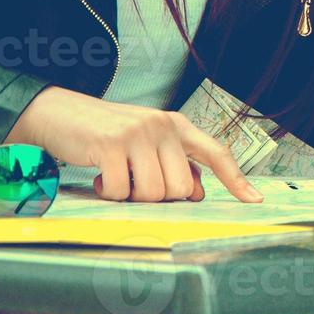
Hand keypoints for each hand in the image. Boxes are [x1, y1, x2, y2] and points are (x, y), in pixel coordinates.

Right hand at [5, 86, 262, 202]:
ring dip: (130, 196)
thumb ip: (173, 162)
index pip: (215, 153)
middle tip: (134, 184)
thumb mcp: (145, 142)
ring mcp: (137, 134)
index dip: (236, 179)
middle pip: (180, 188)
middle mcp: (161, 126)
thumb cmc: (105, 133)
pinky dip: (108, 194)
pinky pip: (120, 191)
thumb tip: (197, 192)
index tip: (254, 200)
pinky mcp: (111, 146)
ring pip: (152, 193)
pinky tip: (97, 179)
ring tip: (115, 178)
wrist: (58, 114)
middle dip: (158, 197)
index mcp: (175, 125)